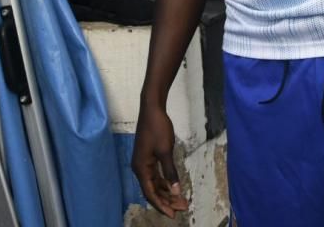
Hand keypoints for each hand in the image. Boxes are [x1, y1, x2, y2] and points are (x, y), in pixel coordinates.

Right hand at [131, 103, 187, 217]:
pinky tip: (174, 186)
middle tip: (183, 207)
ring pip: (155, 183)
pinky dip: (165, 182)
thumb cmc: (158, 128)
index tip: (174, 214)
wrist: (152, 109)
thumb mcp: (166, 151)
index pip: (150, 193)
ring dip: (167, 192)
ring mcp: (143, 162)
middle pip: (153, 189)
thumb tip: (176, 191)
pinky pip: (156, 174)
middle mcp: (140, 167)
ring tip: (181, 200)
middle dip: (167, 200)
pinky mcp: (148, 156)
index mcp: (141, 168)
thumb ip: (170, 172)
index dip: (161, 205)